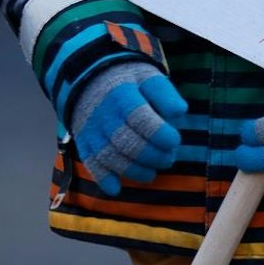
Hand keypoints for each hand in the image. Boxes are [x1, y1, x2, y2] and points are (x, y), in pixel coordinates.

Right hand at [68, 62, 188, 194]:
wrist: (88, 77)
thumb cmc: (127, 80)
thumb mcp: (147, 76)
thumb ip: (164, 93)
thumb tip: (180, 112)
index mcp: (122, 94)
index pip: (140, 118)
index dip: (160, 134)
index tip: (174, 140)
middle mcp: (103, 114)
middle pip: (127, 142)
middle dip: (152, 156)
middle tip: (169, 158)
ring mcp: (91, 130)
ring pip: (110, 157)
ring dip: (135, 170)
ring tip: (152, 172)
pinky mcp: (84, 142)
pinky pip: (90, 163)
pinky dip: (103, 179)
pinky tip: (116, 189)